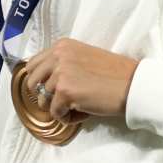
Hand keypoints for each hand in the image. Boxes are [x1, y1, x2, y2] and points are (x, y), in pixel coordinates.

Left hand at [25, 37, 140, 123]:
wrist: (131, 84)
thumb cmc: (112, 72)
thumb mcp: (83, 57)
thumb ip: (63, 63)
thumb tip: (43, 82)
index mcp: (62, 45)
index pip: (32, 64)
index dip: (40, 80)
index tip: (53, 88)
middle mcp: (57, 55)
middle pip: (31, 82)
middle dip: (44, 94)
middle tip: (63, 100)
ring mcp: (60, 73)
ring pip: (43, 100)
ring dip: (59, 107)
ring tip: (79, 104)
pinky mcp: (64, 91)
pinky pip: (55, 113)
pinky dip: (68, 117)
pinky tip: (84, 110)